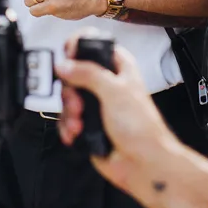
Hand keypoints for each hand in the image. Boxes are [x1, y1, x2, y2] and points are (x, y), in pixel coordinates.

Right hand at [56, 41, 176, 194]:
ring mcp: (96, 104)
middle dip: (70, 91)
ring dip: (69, 112)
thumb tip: (64, 65)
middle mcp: (106, 83)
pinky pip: (66, 119)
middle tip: (78, 103)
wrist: (142, 163)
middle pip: (72, 73)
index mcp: (119, 67)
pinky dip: (68, 127)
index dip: (77, 47)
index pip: (93, 44)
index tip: (69, 58)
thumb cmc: (142, 127)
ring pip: (67, 98)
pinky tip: (77, 133)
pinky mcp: (88, 123)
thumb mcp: (114, 91)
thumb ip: (88, 73)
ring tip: (80, 122)